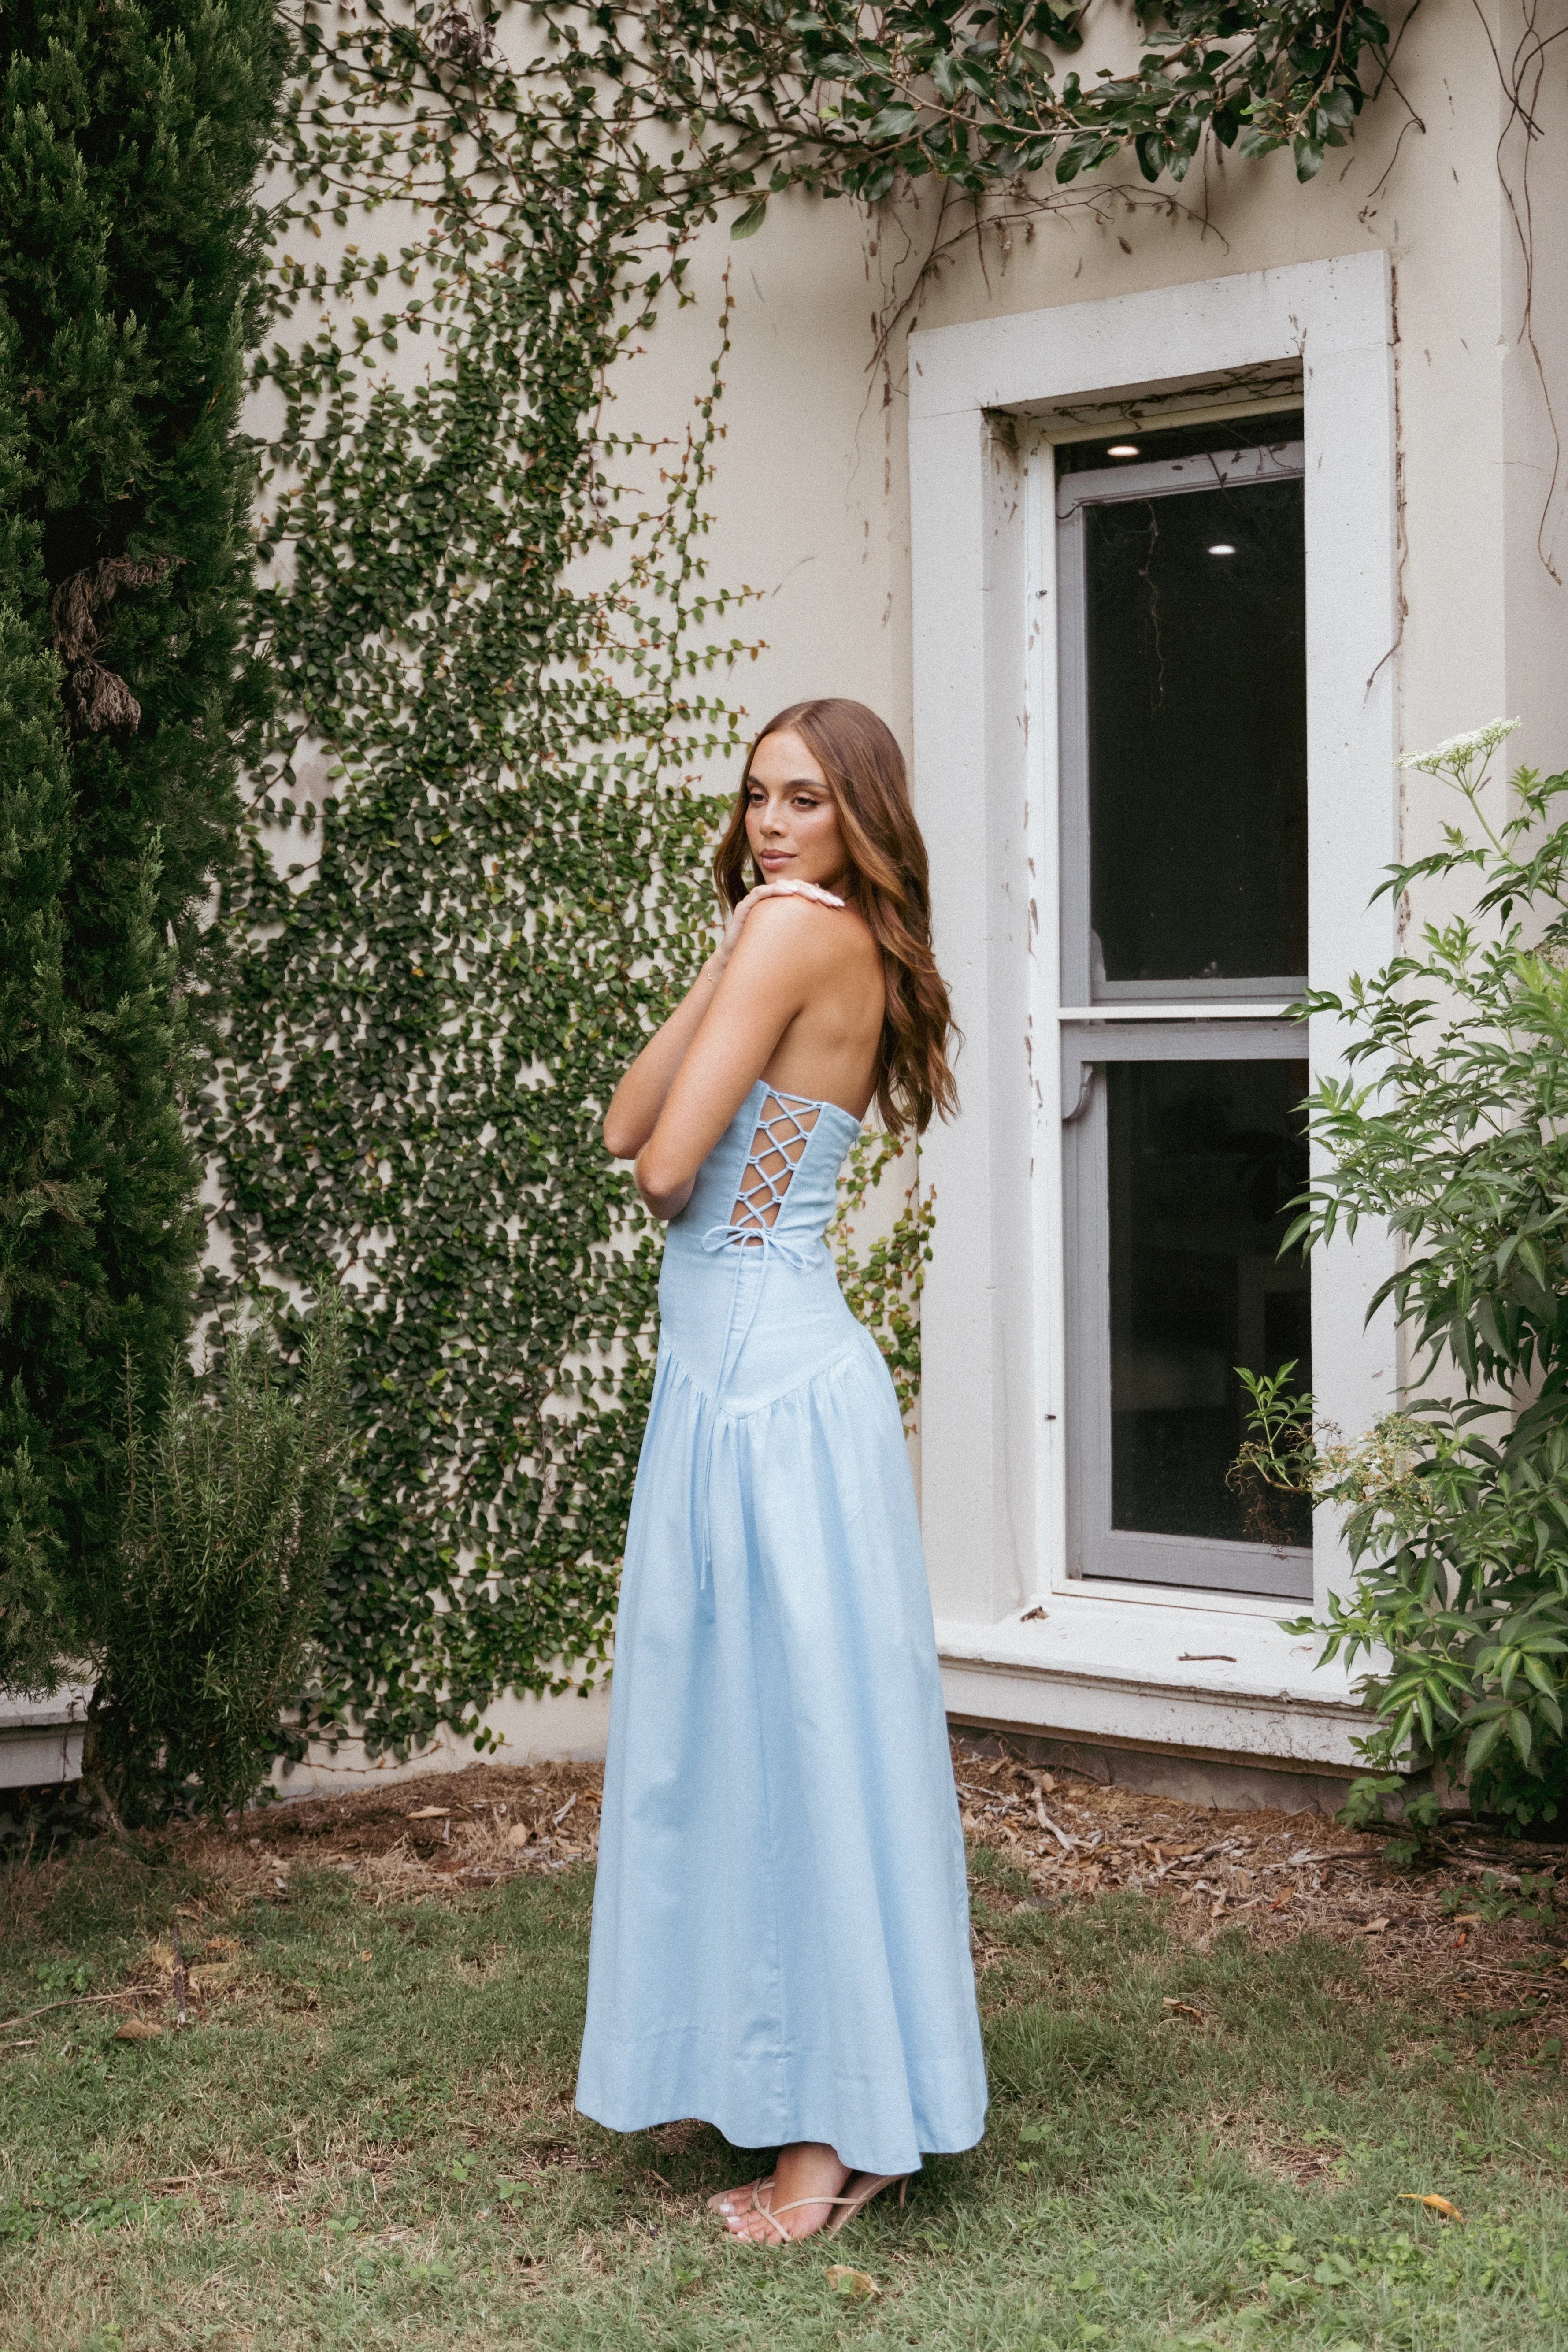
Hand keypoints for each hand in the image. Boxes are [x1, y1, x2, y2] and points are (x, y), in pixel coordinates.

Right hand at [707, 880, 844, 982]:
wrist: (735, 966)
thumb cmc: (765, 957)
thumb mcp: (791, 946)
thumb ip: (807, 938)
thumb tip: (836, 940)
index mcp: (785, 908)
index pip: (807, 895)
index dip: (824, 897)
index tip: (840, 906)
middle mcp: (773, 901)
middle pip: (798, 888)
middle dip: (817, 893)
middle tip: (833, 902)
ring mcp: (758, 901)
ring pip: (782, 886)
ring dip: (801, 889)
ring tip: (816, 895)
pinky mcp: (745, 906)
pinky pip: (761, 892)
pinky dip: (776, 889)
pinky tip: (790, 891)